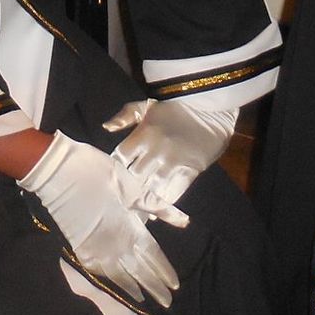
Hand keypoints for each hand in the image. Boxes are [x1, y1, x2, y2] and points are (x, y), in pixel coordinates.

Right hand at [19, 132, 185, 305]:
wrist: (56, 172)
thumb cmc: (97, 172)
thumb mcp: (131, 185)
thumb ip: (156, 206)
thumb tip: (185, 222)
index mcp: (130, 227)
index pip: (153, 256)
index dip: (164, 271)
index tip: (175, 286)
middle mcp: (115, 244)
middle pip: (139, 271)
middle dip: (154, 287)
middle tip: (166, 303)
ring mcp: (95, 248)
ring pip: (118, 275)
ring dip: (132, 288)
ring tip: (143, 301)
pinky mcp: (78, 247)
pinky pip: (97, 269)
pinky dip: (108, 279)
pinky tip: (115, 284)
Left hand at [105, 97, 236, 214]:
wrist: (208, 107)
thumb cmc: (174, 107)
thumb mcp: (147, 106)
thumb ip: (125, 116)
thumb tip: (106, 127)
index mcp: (143, 134)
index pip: (121, 158)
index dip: (116, 168)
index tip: (115, 175)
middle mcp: (155, 150)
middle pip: (134, 176)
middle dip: (128, 185)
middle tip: (122, 196)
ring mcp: (173, 162)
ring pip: (152, 188)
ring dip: (145, 197)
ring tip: (137, 207)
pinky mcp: (190, 171)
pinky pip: (174, 192)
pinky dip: (164, 202)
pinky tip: (158, 208)